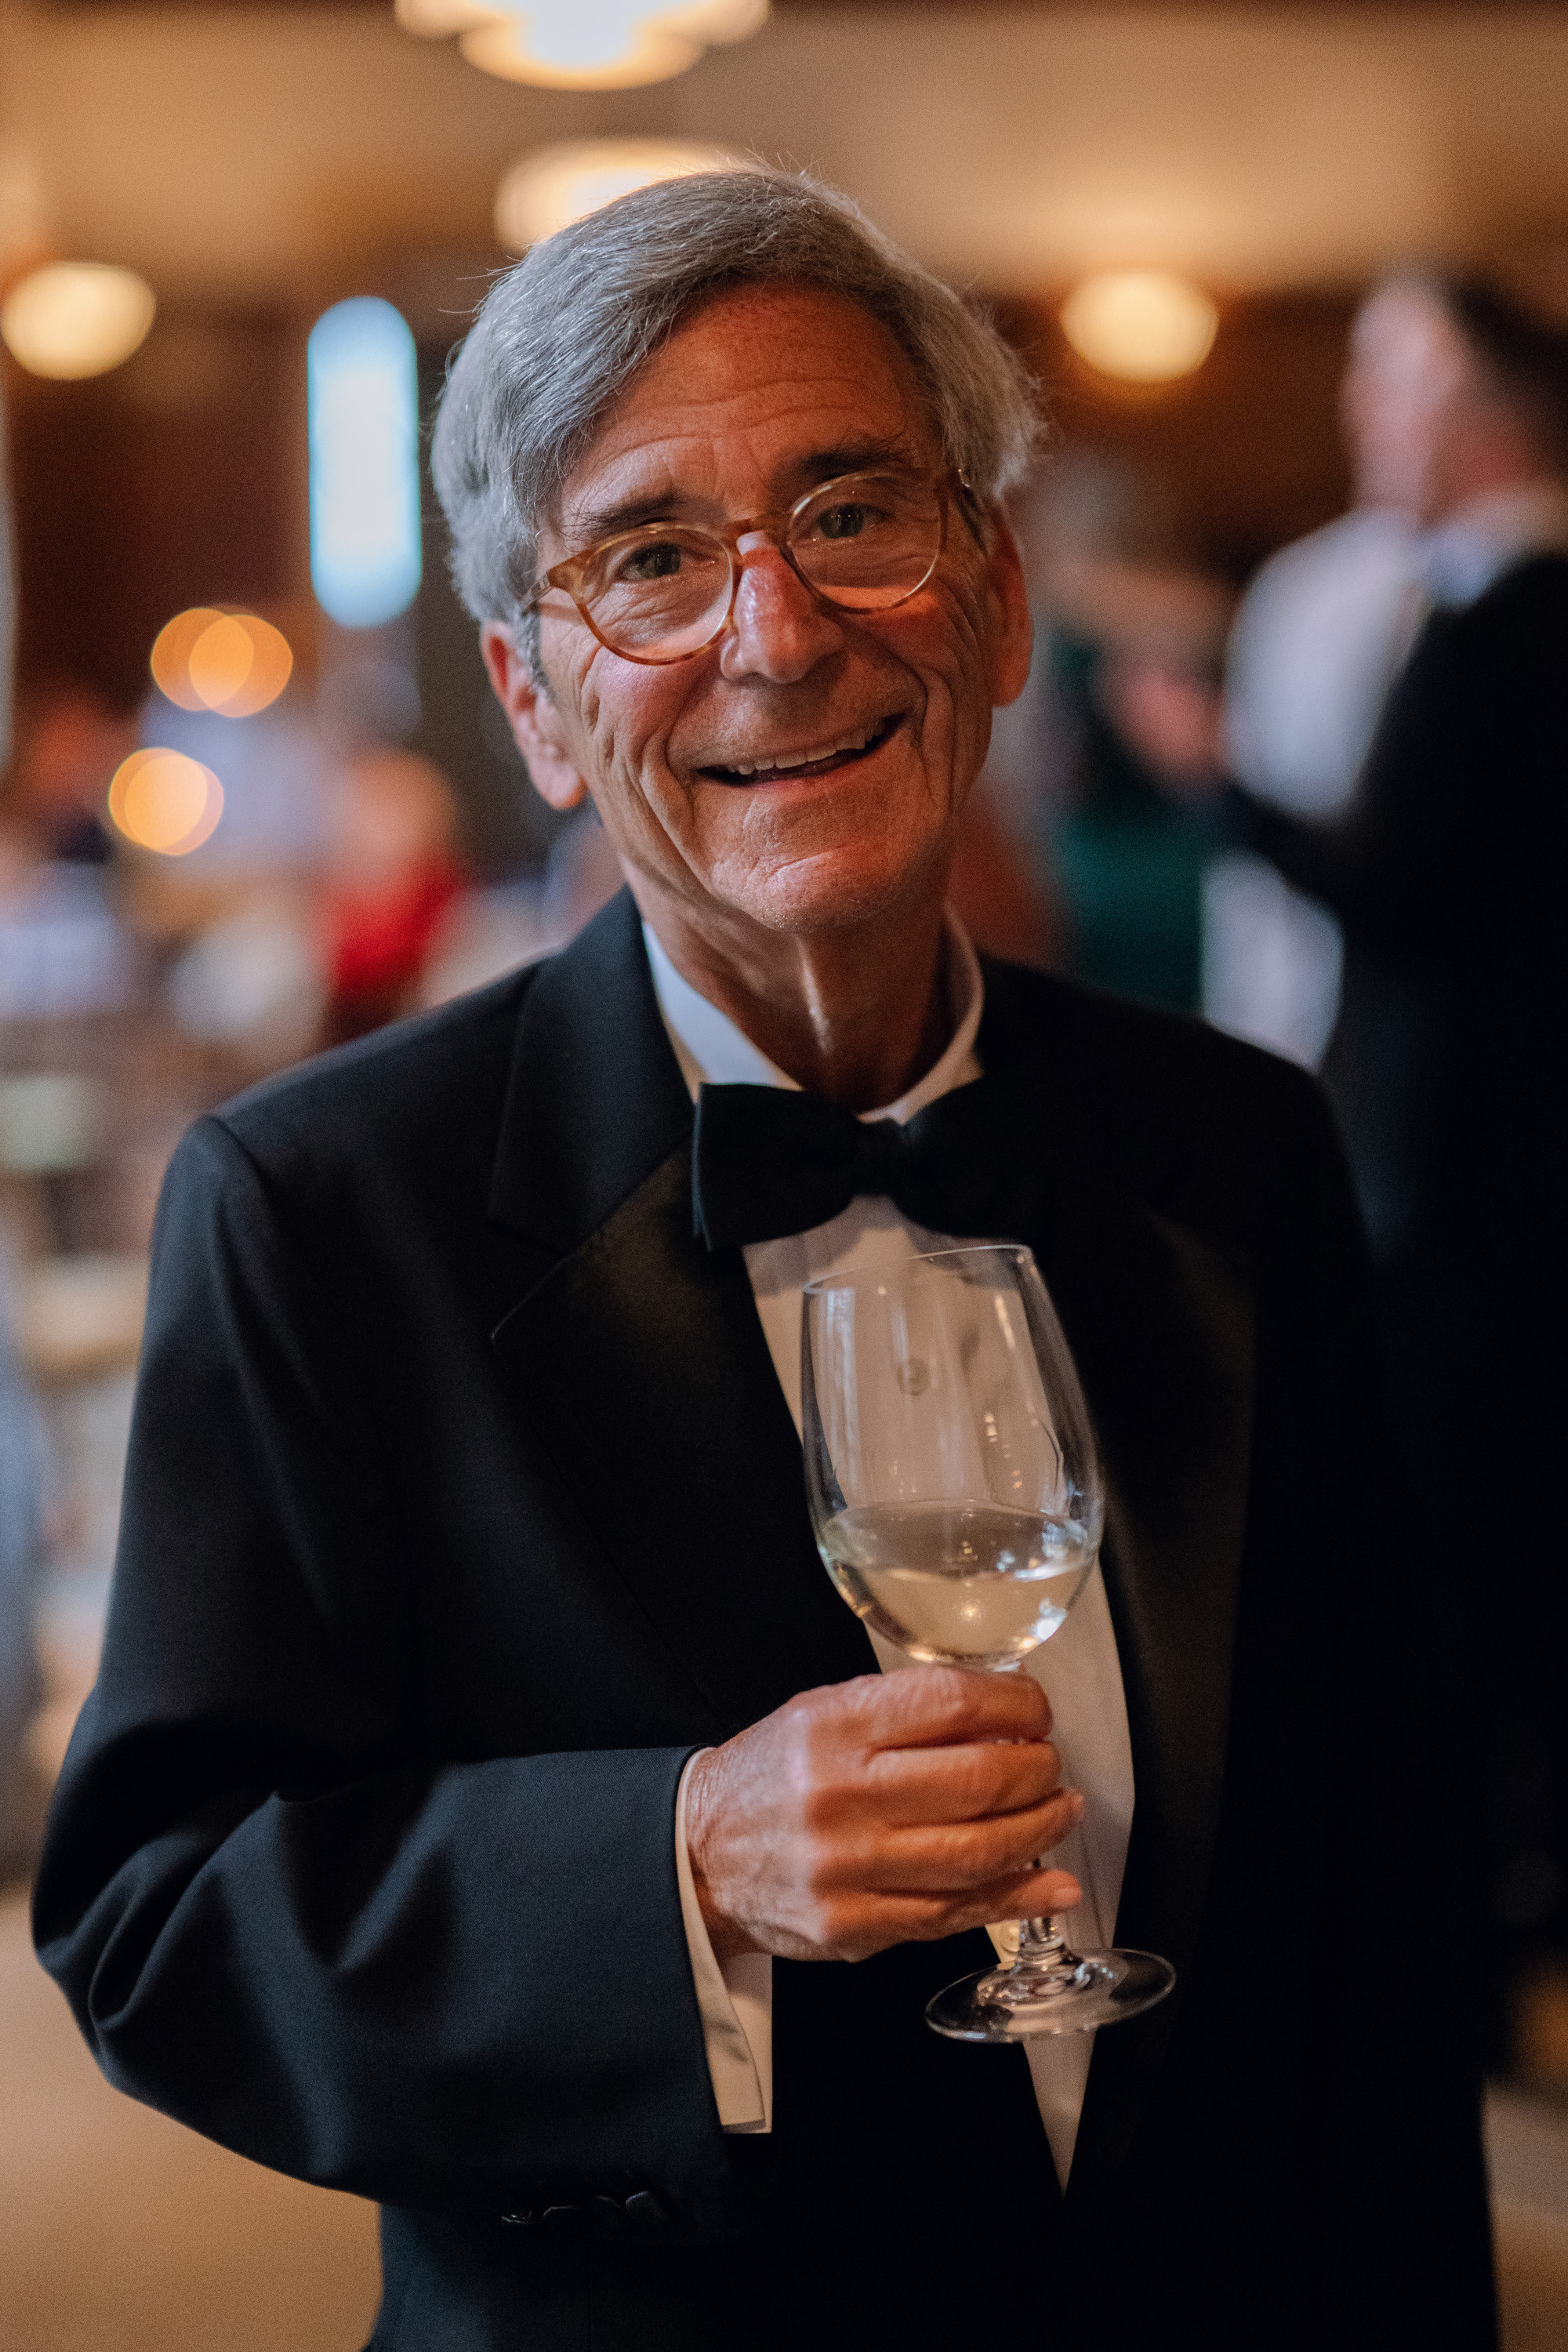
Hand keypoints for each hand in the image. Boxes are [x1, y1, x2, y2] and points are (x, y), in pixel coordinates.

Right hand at [683, 1669, 1082, 1964]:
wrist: (700, 1855)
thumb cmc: (769, 1778)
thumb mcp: (821, 1713)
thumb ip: (903, 1710)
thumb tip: (1001, 1714)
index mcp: (833, 1728)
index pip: (950, 1704)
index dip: (1014, 1704)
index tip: (1035, 1708)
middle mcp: (841, 1796)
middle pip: (976, 1780)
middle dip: (1036, 1769)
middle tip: (1050, 1762)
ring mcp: (850, 1868)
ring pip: (977, 1852)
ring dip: (1039, 1829)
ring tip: (1061, 1810)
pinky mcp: (856, 1926)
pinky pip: (955, 1913)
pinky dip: (1017, 1898)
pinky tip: (1051, 1884)